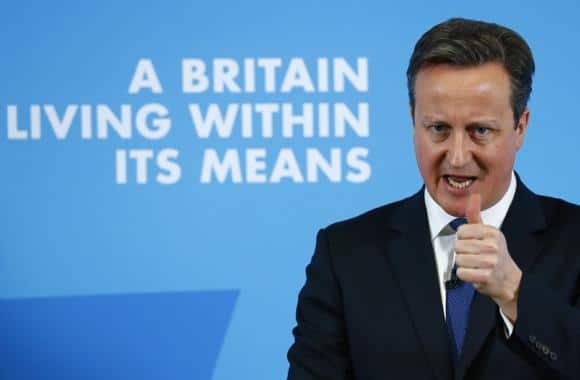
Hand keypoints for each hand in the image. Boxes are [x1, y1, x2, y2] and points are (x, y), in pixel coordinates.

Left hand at [454, 193, 521, 321]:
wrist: (509, 279)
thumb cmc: (494, 253)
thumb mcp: (487, 232)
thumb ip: (475, 215)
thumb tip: (473, 195)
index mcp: (492, 232)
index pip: (461, 231)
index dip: (463, 239)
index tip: (474, 243)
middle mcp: (493, 245)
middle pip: (458, 245)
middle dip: (462, 253)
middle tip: (475, 256)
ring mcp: (490, 261)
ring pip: (458, 260)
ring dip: (464, 265)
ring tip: (476, 265)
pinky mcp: (486, 276)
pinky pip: (461, 273)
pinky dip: (466, 275)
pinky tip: (476, 274)